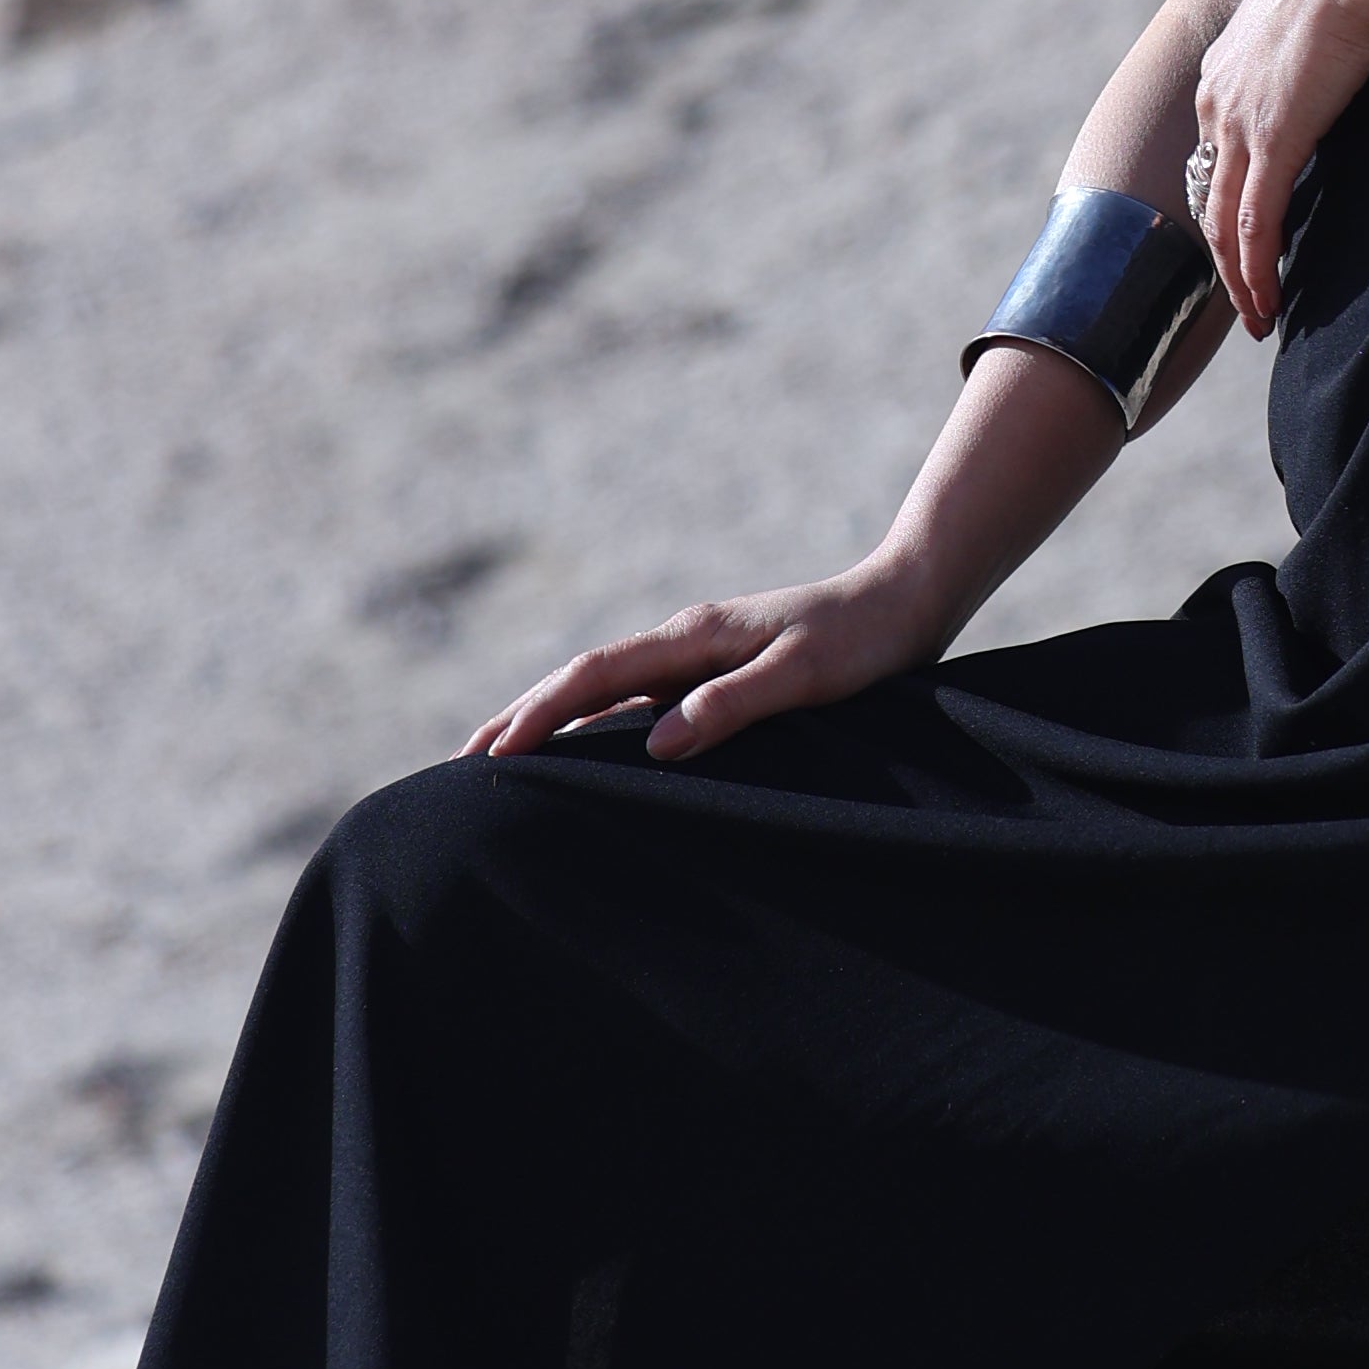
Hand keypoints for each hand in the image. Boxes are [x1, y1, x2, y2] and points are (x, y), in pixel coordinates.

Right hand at [471, 547, 950, 766]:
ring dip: (550, 724)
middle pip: (579, 680)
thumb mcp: (805, 675)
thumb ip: (734, 704)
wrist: (906, 602)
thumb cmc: (863, 641)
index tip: (491, 756)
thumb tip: (657, 744)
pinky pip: (637, 702)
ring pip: (603, 691)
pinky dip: (597, 728)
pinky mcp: (713, 673)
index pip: (593, 676)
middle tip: (462, 766)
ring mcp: (694, 656)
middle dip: (519, 717)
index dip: (538, 715)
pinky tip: (586, 759)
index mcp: (692, 637)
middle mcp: (682, 641)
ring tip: (501, 764)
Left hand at [1185, 0, 1368, 334]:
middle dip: (1225, 255)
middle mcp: (1218, 97)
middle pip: (1210, 195)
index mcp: (1225, 67)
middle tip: (1247, 297)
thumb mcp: (1319, 13)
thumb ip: (1315, 50)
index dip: (1229, 204)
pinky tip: (1269, 305)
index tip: (1248, 241)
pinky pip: (1255, 224)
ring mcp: (1239, 119)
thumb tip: (1344, 59)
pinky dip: (1257, 272)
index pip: (1216, 154)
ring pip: (1225, 221)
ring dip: (1241, 278)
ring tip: (1260, 316)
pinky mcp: (1272, 139)